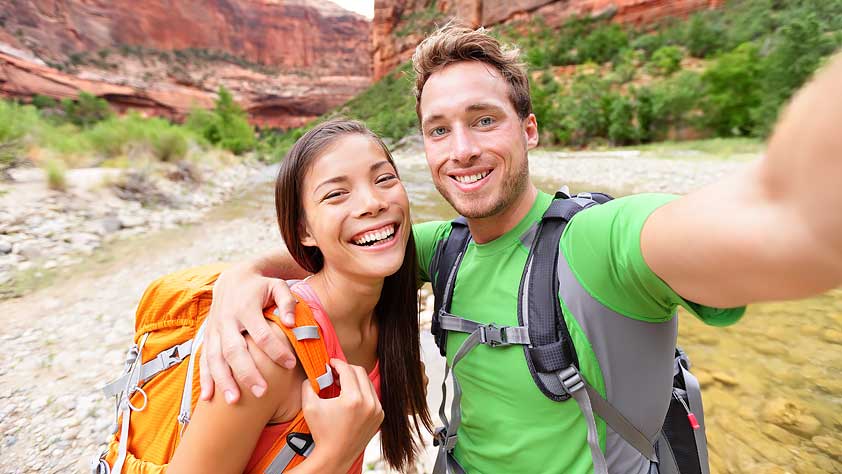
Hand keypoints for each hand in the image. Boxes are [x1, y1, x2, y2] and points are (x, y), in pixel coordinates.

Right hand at [199, 264, 298, 402]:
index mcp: (246, 308)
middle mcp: (227, 320)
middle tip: (261, 392)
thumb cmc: (260, 287)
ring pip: (215, 358)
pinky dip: (205, 378)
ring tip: (234, 400)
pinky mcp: (208, 336)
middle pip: (235, 350)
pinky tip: (207, 397)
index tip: (290, 364)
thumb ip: (287, 302)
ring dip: (223, 380)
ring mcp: (214, 329)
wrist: (233, 279)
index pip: (262, 333)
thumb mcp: (277, 286)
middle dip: (247, 372)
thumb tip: (291, 323)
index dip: (276, 350)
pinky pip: (203, 359)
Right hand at [300, 359, 383, 471]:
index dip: (337, 363)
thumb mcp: (310, 406)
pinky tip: (350, 397)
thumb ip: (308, 385)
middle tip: (335, 372)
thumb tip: (313, 374)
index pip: (348, 370)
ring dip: (355, 380)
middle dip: (347, 369)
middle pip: (360, 372)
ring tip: (342, 384)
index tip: (330, 363)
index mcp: (354, 399)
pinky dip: (362, 392)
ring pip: (368, 383)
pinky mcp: (379, 416)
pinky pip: (372, 396)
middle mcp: (369, 403)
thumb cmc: (322, 433)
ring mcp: (377, 410)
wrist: (334, 456)